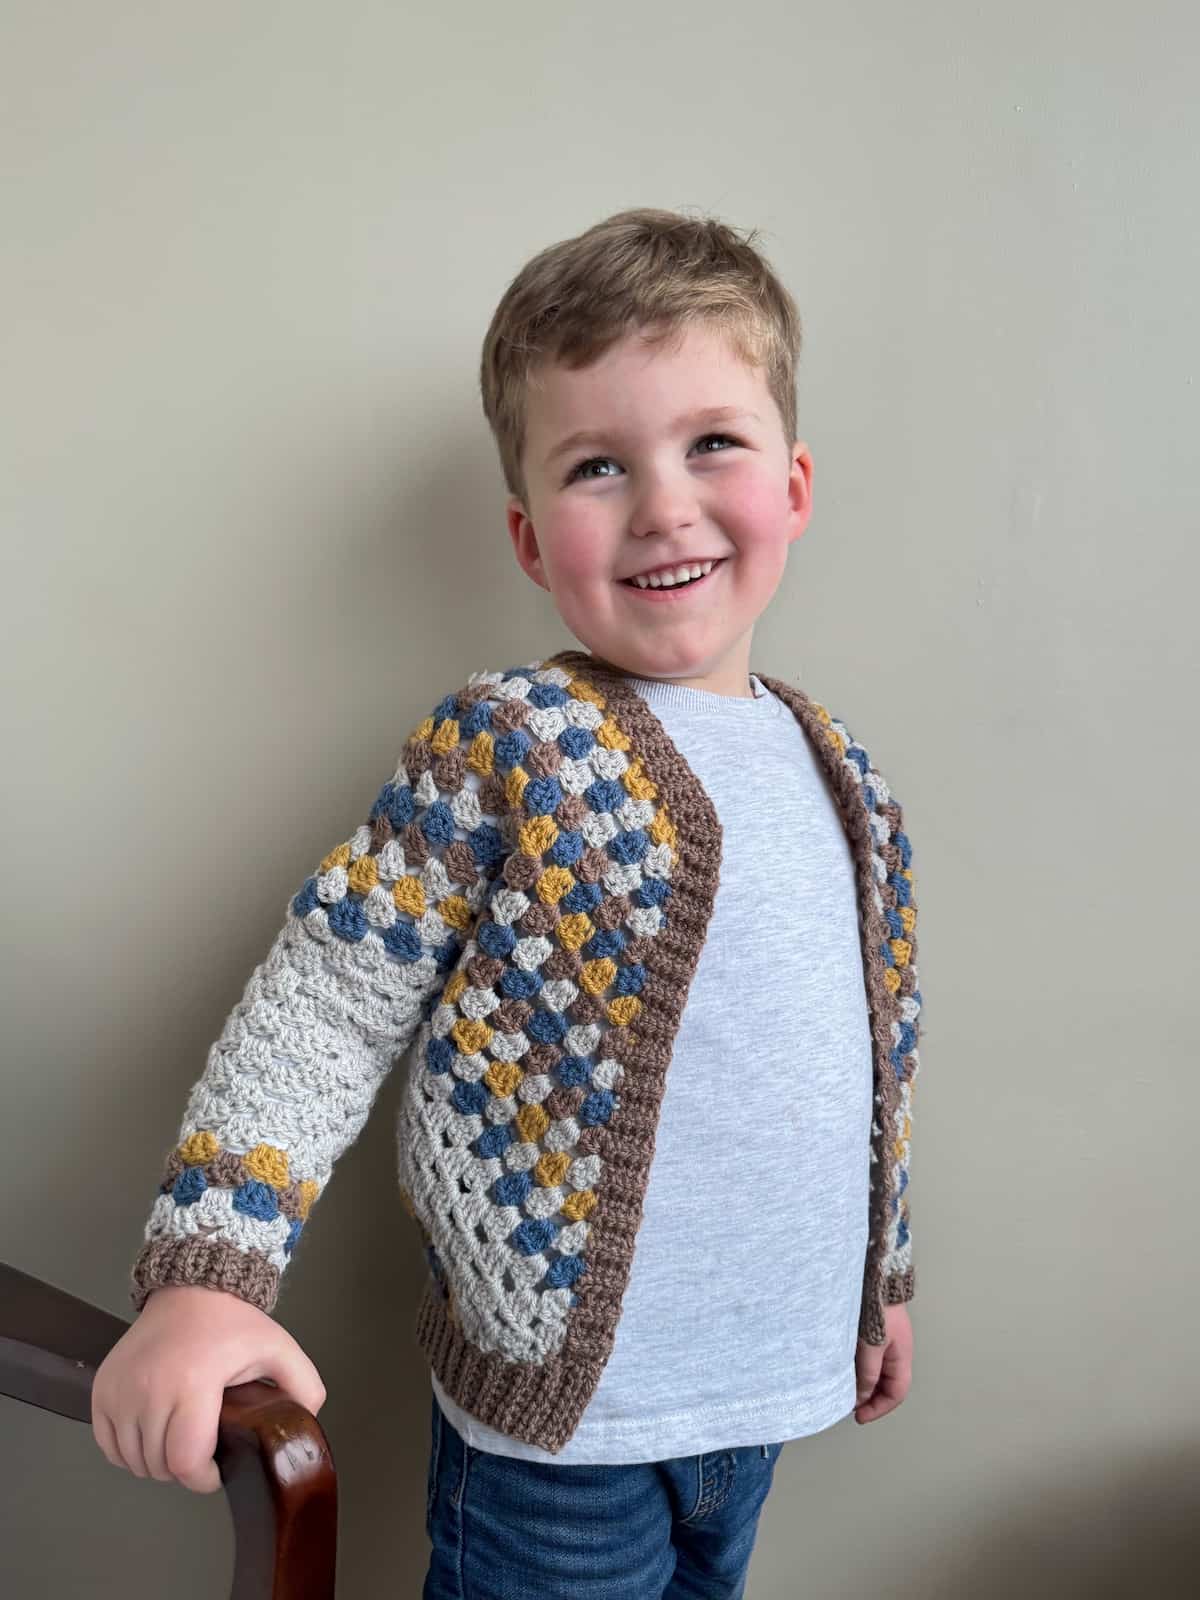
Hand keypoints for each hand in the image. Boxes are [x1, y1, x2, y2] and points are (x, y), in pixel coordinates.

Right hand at [91, 1284, 326, 1494]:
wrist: (191, 1289)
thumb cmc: (233, 1323)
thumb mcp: (279, 1349)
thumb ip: (304, 1388)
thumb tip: (305, 1426)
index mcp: (194, 1383)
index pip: (186, 1461)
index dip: (204, 1479)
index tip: (218, 1471)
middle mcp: (150, 1389)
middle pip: (159, 1465)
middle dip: (184, 1469)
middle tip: (203, 1450)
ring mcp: (120, 1390)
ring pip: (133, 1460)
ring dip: (156, 1462)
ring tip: (180, 1441)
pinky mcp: (102, 1388)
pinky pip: (107, 1445)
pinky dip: (127, 1451)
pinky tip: (152, 1436)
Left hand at [854, 1303, 911, 1423]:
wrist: (876, 1276)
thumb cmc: (877, 1308)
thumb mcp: (872, 1344)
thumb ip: (868, 1372)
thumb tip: (862, 1397)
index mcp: (902, 1357)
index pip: (896, 1393)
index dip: (879, 1408)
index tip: (859, 1416)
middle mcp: (897, 1351)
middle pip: (887, 1384)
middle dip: (871, 1399)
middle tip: (850, 1407)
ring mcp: (886, 1340)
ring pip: (877, 1371)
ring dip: (864, 1383)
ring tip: (846, 1390)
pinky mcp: (874, 1330)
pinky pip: (870, 1357)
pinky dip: (860, 1368)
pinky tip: (846, 1369)